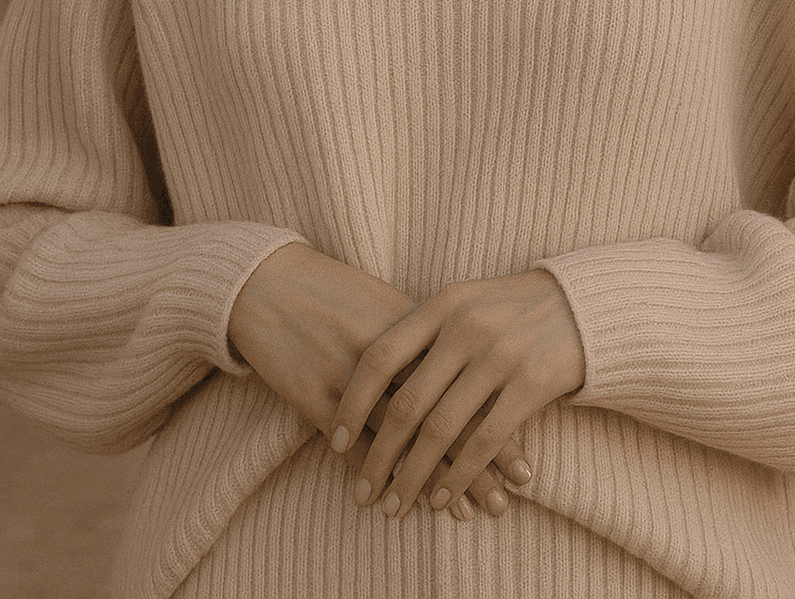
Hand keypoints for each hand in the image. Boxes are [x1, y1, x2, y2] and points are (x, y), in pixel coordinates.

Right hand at [228, 243, 534, 519]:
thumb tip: (472, 370)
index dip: (497, 426)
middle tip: (504, 499)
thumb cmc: (335, 291)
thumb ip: (430, 336)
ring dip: (433, 480)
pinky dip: (379, 475)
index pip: (470, 385)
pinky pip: (356, 445)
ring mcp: (354, 375)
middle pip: (445, 414)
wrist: (269, 282)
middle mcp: (393, 352)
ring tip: (463, 513)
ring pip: (405, 438)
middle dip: (477, 462)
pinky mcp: (316, 395)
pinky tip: (398, 502)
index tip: (524, 464)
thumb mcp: (388, 304)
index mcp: (417, 323)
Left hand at [328, 268, 585, 521]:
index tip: (335, 440)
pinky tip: (443, 499)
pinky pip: (484, 441)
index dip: (354, 402)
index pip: (381, 356)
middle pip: (407, 403)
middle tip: (362, 492)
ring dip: (414, 476)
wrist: (582, 303)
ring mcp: (500, 355)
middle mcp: (466, 327)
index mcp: (442, 304)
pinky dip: (460, 476)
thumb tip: (372, 381)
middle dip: (380, 456)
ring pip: (442, 430)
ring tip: (396, 505)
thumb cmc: (511, 307)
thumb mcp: (464, 303)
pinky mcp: (531, 383)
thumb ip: (424, 334)